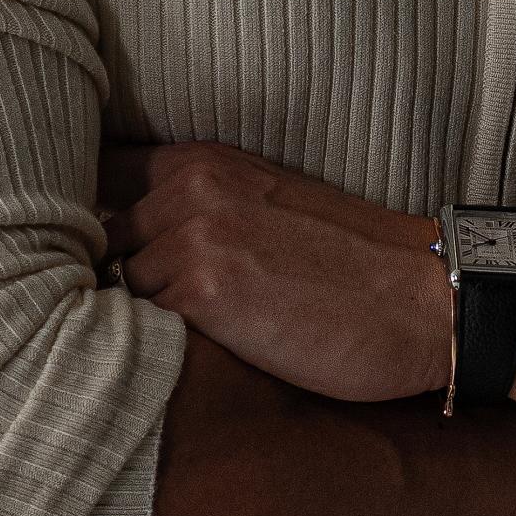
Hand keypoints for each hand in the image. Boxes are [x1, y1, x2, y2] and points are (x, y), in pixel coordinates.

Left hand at [99, 140, 448, 401]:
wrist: (427, 302)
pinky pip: (142, 327)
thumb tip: (122, 239)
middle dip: (118, 274)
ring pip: (120, 288)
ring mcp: (193, 237)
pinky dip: (161, 346)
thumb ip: (200, 207)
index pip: (98, 174)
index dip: (88, 217)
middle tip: (156, 309)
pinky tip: (207, 354)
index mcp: (203, 160)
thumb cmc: (356, 266)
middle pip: (101, 239)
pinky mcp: (204, 295)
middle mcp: (190, 187)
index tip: (97, 250)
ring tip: (192, 337)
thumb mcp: (269, 205)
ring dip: (143, 315)